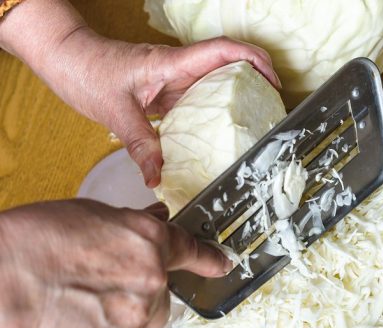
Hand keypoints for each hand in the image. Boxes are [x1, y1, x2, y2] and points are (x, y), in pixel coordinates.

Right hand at [0, 199, 230, 327]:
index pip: (191, 251)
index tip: (222, 264)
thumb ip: (133, 225)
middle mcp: (152, 278)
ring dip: (127, 312)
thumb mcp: (94, 216)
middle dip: (145, 291)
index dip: (209, 259)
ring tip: (89, 300)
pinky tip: (77, 316)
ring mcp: (136, 314)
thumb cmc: (42, 239)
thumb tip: (157, 221)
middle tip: (109, 284)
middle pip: (164, 294)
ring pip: (144, 319)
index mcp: (150, 241)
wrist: (8, 278)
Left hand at [48, 32, 280, 187]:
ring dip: (239, 94)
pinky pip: (199, 97)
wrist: (67, 58)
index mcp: (171, 63)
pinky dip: (216, 110)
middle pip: (229, 64)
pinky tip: (219, 132)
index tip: (273, 79)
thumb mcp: (115, 112)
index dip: (253, 60)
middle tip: (272, 107)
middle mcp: (178, 67)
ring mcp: (174, 77)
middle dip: (257, 79)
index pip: (222, 50)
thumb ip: (141, 146)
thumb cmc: (87, 71)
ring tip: (255, 121)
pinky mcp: (168, 89)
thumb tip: (159, 178)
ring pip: (216, 80)